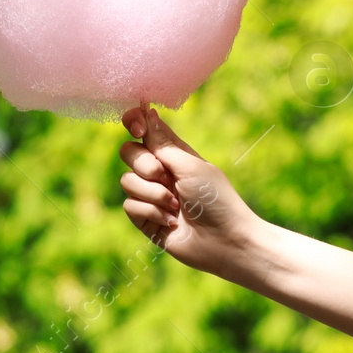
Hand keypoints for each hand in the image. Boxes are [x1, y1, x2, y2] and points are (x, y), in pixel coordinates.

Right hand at [117, 107, 259, 275]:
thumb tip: (146, 111)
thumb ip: (162, 142)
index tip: (137, 128)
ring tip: (175, 206)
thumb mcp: (190, 166)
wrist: (226, 242)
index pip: (144, 129)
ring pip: (127, 181)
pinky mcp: (145, 219)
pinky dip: (151, 212)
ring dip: (152, 193)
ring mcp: (151, 196)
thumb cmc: (216, 200)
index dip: (134, 123)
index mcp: (172, 154)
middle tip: (165, 177)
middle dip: (144, 165)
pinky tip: (172, 222)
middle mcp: (159, 172)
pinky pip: (129, 206)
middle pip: (128, 152)